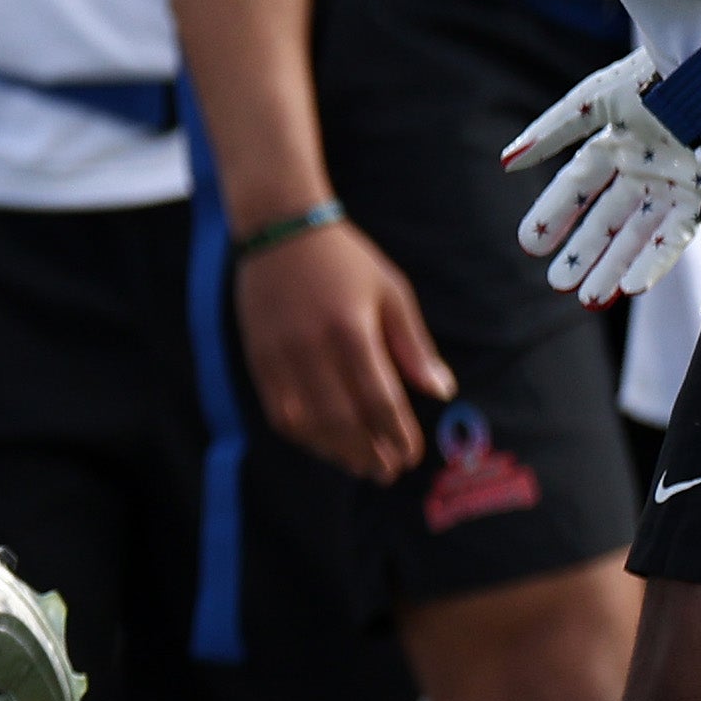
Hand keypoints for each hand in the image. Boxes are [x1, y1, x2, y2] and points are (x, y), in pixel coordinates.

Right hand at [233, 218, 452, 483]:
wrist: (279, 228)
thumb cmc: (345, 260)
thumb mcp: (391, 291)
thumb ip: (413, 345)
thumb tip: (441, 391)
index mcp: (351, 328)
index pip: (378, 400)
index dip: (397, 435)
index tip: (411, 455)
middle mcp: (312, 346)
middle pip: (343, 420)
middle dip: (369, 453)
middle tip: (388, 473)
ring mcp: (280, 355)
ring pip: (308, 423)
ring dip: (337, 452)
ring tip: (360, 466)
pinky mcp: (258, 358)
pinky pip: (279, 412)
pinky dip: (304, 436)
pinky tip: (324, 444)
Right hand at [502, 48, 700, 303]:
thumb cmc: (654, 74)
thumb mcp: (595, 100)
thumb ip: (552, 131)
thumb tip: (506, 162)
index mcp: (615, 142)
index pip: (577, 186)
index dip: (553, 214)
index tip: (530, 244)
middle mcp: (642, 169)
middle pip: (606, 219)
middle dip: (583, 252)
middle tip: (558, 284)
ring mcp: (674, 186)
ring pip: (637, 235)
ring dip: (613, 266)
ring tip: (589, 299)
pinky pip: (675, 237)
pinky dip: (653, 261)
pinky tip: (631, 287)